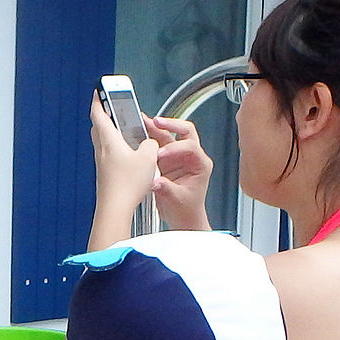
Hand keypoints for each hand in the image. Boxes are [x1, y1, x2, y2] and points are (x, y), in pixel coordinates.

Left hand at [88, 95, 163, 224]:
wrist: (115, 209)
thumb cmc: (128, 184)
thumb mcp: (148, 158)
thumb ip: (151, 144)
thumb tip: (150, 144)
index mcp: (109, 139)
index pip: (98, 113)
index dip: (99, 99)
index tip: (99, 90)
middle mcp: (101, 149)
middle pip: (98, 126)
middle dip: (105, 115)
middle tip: (112, 107)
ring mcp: (101, 163)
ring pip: (103, 141)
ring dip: (111, 132)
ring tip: (125, 129)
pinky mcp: (105, 174)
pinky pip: (109, 154)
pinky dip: (116, 148)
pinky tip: (128, 154)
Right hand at [142, 114, 214, 228]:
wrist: (182, 218)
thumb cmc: (187, 210)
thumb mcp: (177, 200)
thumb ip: (166, 189)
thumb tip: (155, 181)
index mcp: (201, 164)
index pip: (190, 146)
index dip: (174, 148)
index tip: (160, 155)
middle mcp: (191, 156)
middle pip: (185, 131)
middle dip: (171, 125)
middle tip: (156, 122)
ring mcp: (178, 156)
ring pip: (169, 135)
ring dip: (156, 128)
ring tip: (143, 122)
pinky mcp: (166, 159)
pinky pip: (159, 142)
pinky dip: (149, 136)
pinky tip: (139, 132)